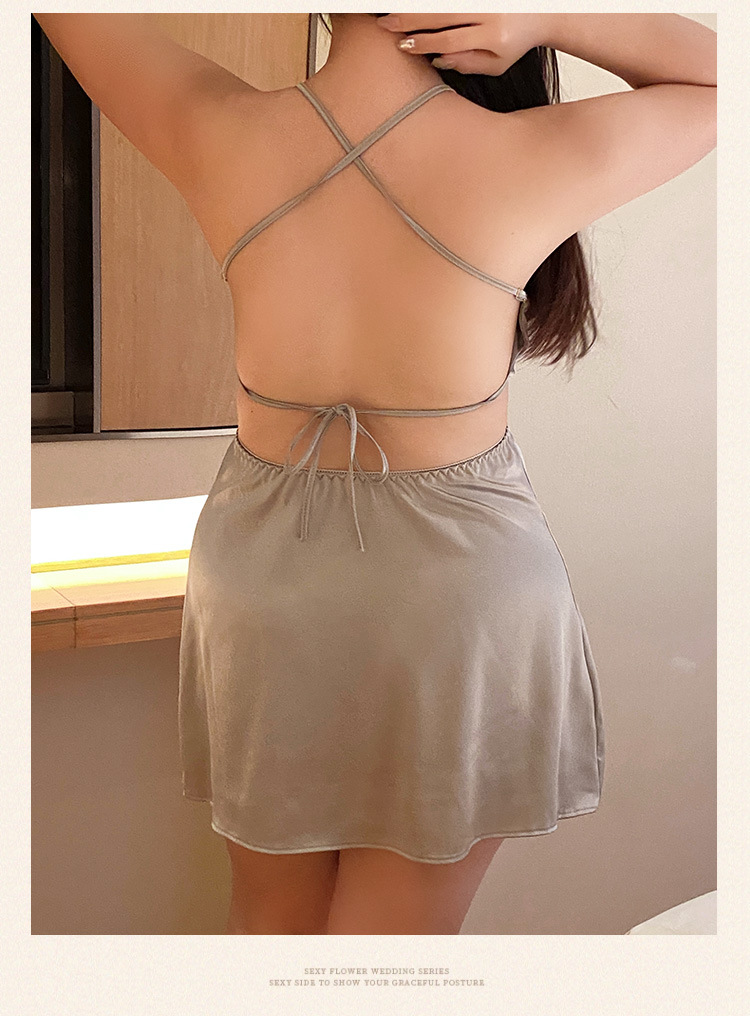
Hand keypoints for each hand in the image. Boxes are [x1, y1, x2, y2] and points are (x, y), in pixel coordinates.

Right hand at [376, 13, 554, 75]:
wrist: (544, 13)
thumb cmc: (515, 44)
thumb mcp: (496, 65)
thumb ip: (467, 64)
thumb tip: (437, 59)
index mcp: (493, 37)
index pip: (450, 39)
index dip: (423, 42)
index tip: (402, 45)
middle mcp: (490, 12)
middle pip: (442, 15)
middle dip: (410, 19)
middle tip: (385, 23)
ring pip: (444, 2)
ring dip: (415, 7)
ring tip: (392, 12)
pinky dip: (430, 3)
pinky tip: (411, 7)